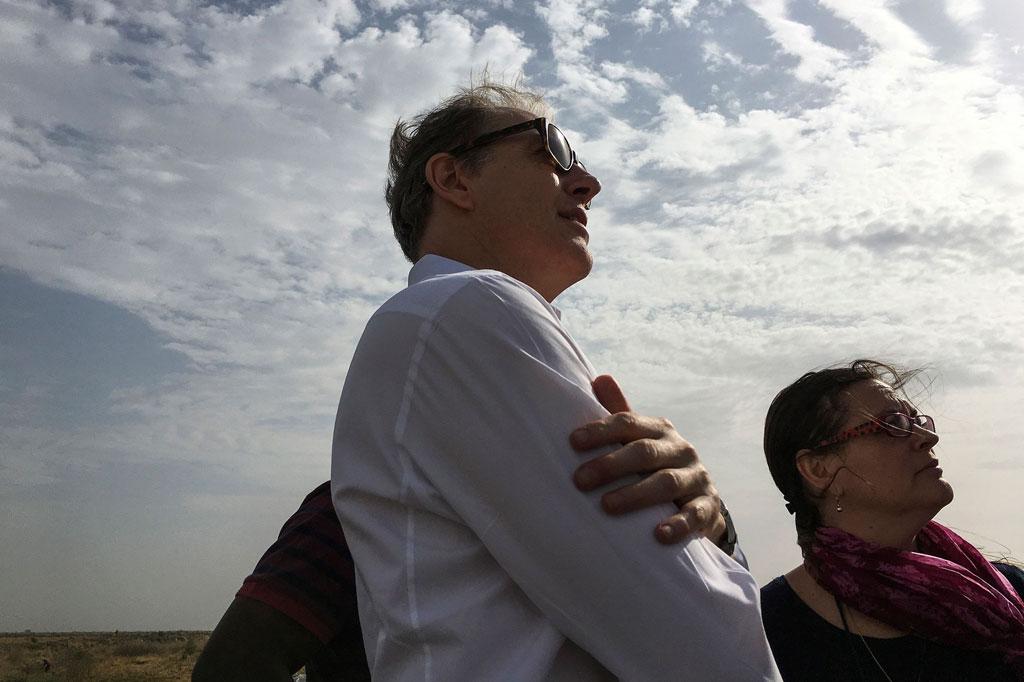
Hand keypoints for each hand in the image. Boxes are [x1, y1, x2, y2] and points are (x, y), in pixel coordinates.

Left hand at [571, 375, 726, 545]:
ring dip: (635, 495)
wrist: (700, 501)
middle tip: (579, 480)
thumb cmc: (657, 467)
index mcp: (659, 430)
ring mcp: (697, 477)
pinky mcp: (708, 507)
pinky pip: (693, 515)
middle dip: (610, 465)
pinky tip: (657, 534)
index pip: (628, 423)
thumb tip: (599, 378)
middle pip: (644, 452)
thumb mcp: (640, 441)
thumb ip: (620, 415)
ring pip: (666, 483)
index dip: (601, 431)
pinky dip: (677, 524)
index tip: (573, 441)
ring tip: (607, 506)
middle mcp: (680, 449)